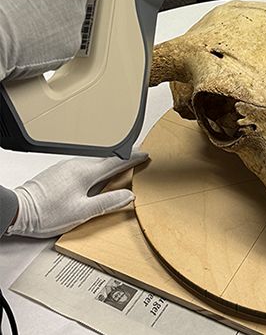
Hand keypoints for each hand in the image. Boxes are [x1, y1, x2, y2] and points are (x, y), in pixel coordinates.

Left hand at [9, 152, 148, 237]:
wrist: (17, 211)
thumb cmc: (45, 214)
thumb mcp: (82, 213)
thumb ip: (107, 203)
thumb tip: (127, 196)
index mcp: (85, 173)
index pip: (116, 162)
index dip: (133, 158)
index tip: (144, 155)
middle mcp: (76, 166)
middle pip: (106, 158)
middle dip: (123, 157)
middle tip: (136, 154)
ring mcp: (65, 167)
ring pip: (94, 160)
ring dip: (109, 161)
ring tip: (119, 164)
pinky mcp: (57, 172)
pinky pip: (83, 164)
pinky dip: (95, 166)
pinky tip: (94, 173)